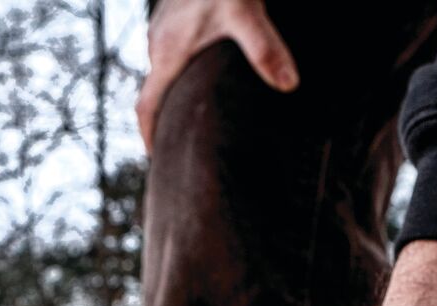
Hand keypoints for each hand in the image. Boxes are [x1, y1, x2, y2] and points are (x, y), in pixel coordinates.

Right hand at [138, 0, 297, 149]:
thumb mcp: (246, 12)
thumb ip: (264, 49)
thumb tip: (289, 86)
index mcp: (168, 52)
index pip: (147, 107)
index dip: (151, 136)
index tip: (158, 160)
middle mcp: (160, 42)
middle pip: (156, 91)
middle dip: (168, 119)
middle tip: (185, 145)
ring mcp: (165, 26)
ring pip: (167, 69)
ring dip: (178, 91)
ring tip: (198, 112)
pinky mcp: (175, 13)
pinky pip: (174, 49)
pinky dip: (185, 67)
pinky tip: (206, 69)